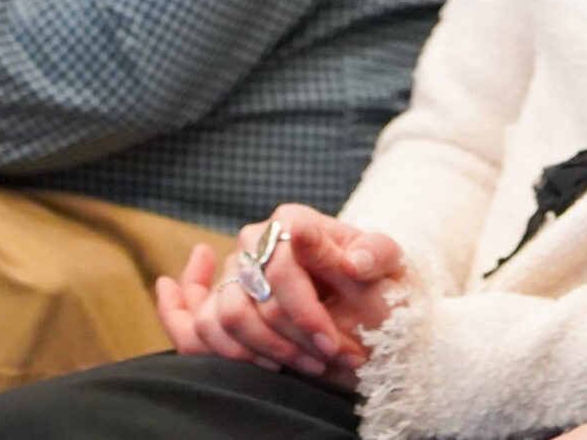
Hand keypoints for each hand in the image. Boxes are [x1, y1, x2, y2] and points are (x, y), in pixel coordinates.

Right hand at [155, 204, 404, 387]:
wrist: (371, 308)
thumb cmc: (381, 283)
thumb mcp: (386, 267)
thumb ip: (363, 252)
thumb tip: (332, 246)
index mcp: (293, 221)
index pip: (279, 268)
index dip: (303, 312)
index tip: (329, 343)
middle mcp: (254, 240)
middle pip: (253, 298)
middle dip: (291, 340)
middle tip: (327, 361)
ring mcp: (234, 272)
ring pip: (225, 319)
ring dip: (265, 353)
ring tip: (306, 365)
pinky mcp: (223, 302)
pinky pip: (199, 330)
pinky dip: (228, 354)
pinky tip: (266, 361)